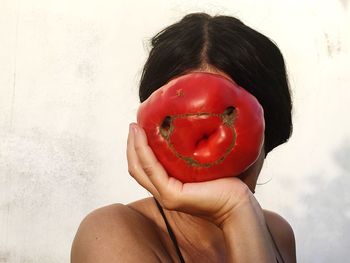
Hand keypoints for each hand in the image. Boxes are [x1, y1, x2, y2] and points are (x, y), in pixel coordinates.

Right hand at [127, 123, 254, 227]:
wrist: (240, 205)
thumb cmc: (231, 183)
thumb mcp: (209, 163)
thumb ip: (201, 149)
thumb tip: (204, 121)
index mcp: (170, 186)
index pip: (146, 168)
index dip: (139, 149)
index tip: (140, 128)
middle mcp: (164, 192)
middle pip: (137, 168)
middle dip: (132, 145)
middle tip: (134, 124)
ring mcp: (166, 196)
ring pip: (139, 168)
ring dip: (134, 145)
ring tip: (134, 126)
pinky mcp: (172, 195)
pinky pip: (152, 168)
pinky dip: (143, 150)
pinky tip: (142, 135)